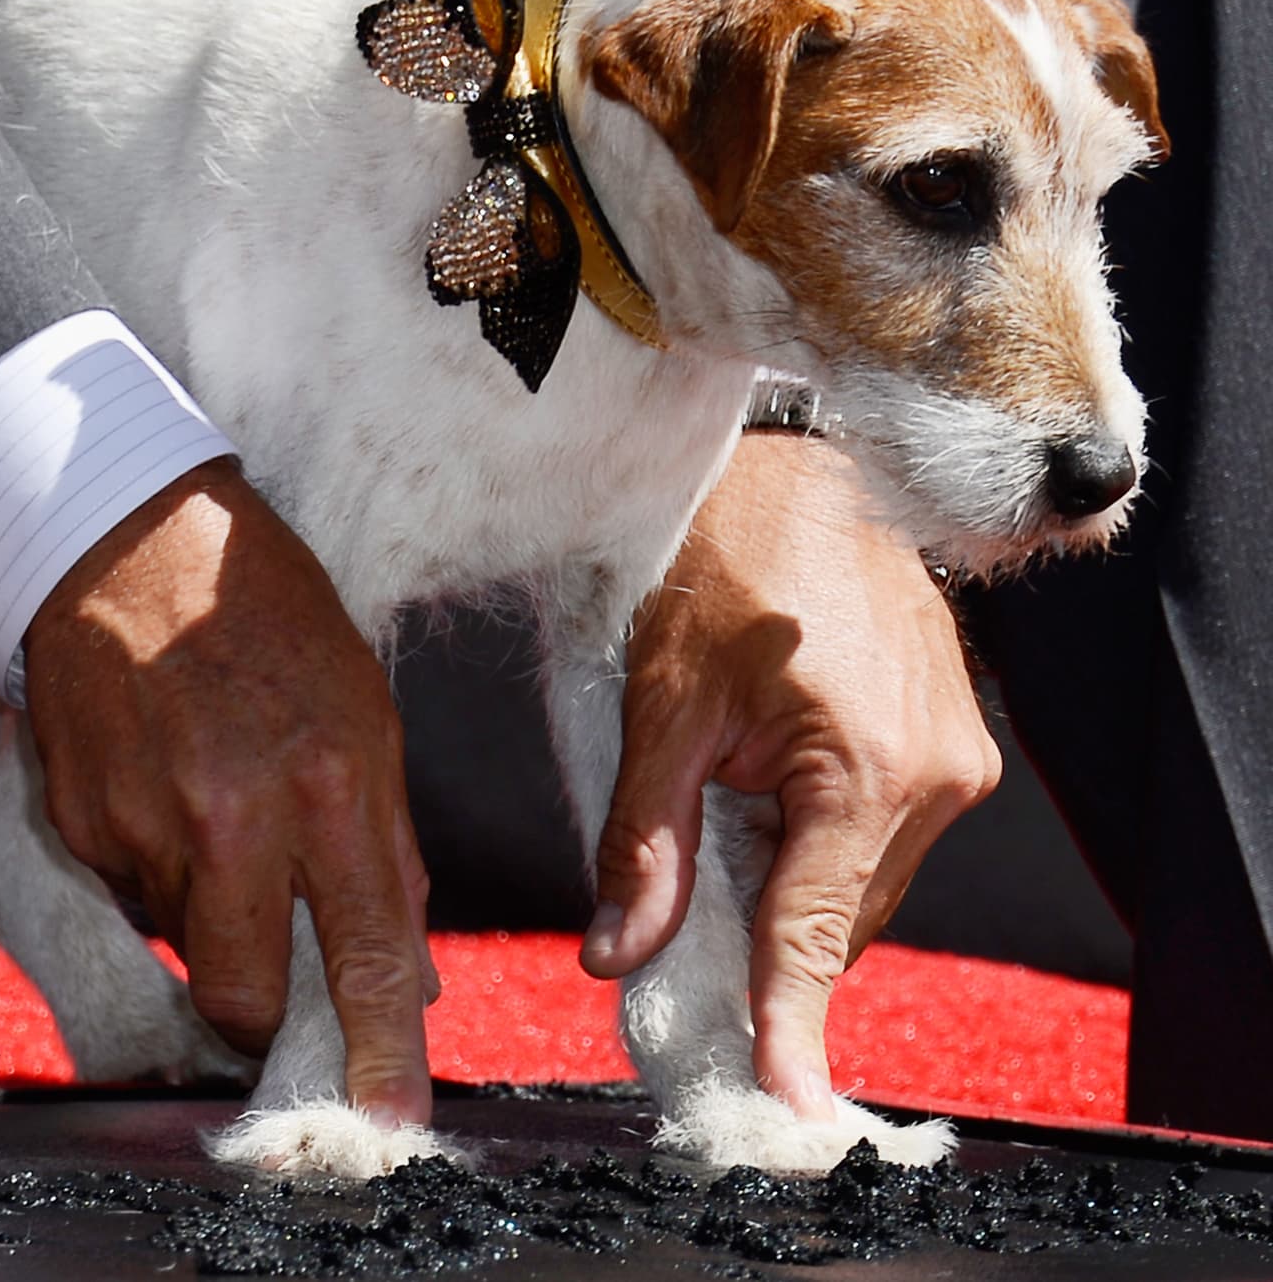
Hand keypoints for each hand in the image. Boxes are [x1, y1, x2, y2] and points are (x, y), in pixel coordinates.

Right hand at [22, 458, 435, 1122]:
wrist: (134, 542)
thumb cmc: (270, 617)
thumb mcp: (367, 709)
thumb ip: (388, 842)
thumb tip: (409, 961)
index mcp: (331, 780)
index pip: (368, 949)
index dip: (384, 1047)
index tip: (396, 1117)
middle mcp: (235, 816)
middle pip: (246, 993)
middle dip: (266, 1005)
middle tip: (278, 954)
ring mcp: (144, 826)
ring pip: (186, 946)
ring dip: (215, 916)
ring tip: (223, 809)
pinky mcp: (80, 825)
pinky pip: (132, 900)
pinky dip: (162, 875)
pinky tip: (174, 790)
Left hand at [580, 433, 1000, 1119]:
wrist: (787, 470)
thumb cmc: (717, 561)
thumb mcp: (662, 705)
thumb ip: (646, 843)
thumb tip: (622, 955)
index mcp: (865, 768)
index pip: (812, 936)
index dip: (787, 1026)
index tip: (784, 1107)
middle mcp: (935, 770)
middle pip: (837, 916)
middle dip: (763, 934)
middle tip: (681, 922)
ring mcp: (956, 749)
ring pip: (861, 877)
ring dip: (792, 879)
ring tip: (724, 811)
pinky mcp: (951, 729)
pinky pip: (883, 829)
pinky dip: (822, 838)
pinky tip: (769, 787)